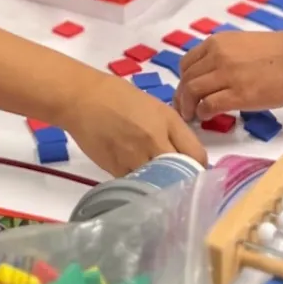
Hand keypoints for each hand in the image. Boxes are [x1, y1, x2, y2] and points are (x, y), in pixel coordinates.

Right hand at [61, 72, 207, 175]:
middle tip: (180, 180)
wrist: (83, 99)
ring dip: (162, 185)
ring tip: (159, 182)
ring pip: (159, 183)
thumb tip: (187, 156)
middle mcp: (155, 140)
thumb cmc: (119, 97)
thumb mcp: (154, 107)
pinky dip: (140, 186)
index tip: (196, 170)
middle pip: (182, 173)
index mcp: (168, 121)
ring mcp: (135, 157)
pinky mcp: (117, 170)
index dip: (199, 166)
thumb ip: (172, 131)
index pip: (197, 155)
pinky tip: (138, 180)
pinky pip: (137, 185)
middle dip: (184, 179)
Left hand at [176, 31, 282, 119]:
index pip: (187, 63)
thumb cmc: (277, 52)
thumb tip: (212, 75)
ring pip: (192, 91)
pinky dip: (202, 113)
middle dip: (182, 96)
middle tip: (185, 109)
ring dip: (188, 107)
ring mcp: (226, 75)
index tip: (186, 91)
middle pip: (186, 78)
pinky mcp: (237, 95)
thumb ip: (223, 56)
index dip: (183, 79)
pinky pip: (208, 105)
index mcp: (217, 43)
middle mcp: (216, 56)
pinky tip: (206, 117)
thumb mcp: (241, 45)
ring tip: (191, 116)